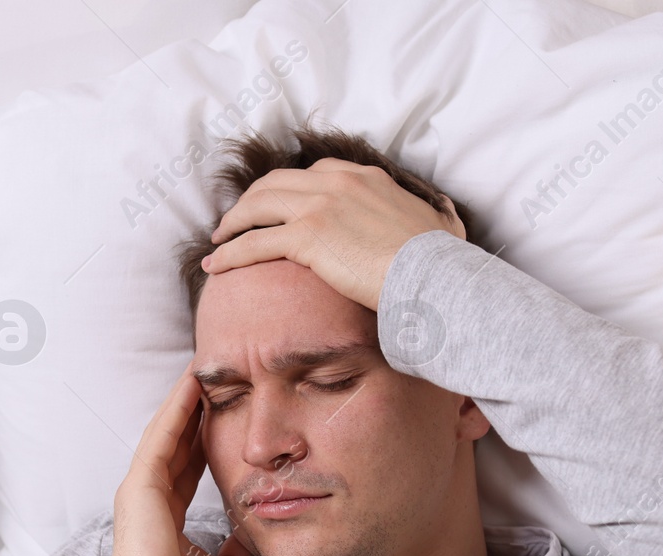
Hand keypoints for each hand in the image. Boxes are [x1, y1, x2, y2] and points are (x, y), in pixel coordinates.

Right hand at [100, 369, 254, 555]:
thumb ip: (234, 553)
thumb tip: (252, 542)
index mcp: (165, 512)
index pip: (189, 465)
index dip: (205, 437)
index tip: (224, 412)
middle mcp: (150, 495)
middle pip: (178, 442)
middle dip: (195, 410)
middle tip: (214, 377)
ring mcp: (140, 488)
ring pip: (167, 433)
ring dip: (185, 401)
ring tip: (203, 369)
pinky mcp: (138, 486)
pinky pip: (160, 439)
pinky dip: (176, 412)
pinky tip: (191, 387)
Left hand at [201, 158, 464, 311]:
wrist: (434, 275)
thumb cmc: (441, 261)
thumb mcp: (442, 225)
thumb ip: (436, 216)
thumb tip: (446, 216)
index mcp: (365, 177)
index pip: (314, 173)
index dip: (286, 188)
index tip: (274, 205)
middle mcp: (337, 182)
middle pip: (276, 183)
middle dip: (250, 200)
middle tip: (235, 220)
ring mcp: (319, 206)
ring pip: (257, 207)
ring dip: (232, 223)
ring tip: (218, 240)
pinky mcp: (306, 236)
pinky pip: (253, 242)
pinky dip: (230, 252)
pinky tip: (216, 264)